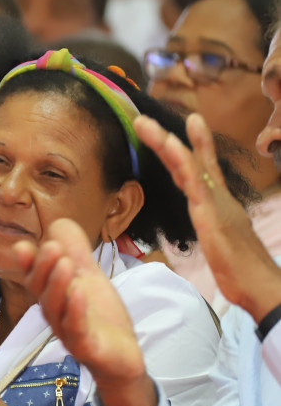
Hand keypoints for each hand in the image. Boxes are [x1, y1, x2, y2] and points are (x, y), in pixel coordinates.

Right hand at [11, 219, 154, 405]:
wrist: (120, 357)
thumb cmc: (100, 318)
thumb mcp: (89, 279)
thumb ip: (75, 253)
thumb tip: (59, 223)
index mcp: (53, 296)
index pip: (35, 277)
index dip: (28, 263)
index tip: (22, 246)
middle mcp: (55, 313)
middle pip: (41, 290)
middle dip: (42, 268)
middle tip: (50, 247)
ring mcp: (68, 331)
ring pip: (56, 308)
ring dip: (57, 285)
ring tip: (63, 263)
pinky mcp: (86, 347)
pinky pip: (77, 329)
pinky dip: (77, 311)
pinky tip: (80, 293)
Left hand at [135, 113, 280, 321]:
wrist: (260, 286)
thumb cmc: (242, 271)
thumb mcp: (222, 244)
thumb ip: (215, 230)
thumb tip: (211, 227)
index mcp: (220, 203)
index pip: (204, 168)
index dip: (196, 144)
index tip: (190, 120)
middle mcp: (219, 197)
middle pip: (191, 160)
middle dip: (167, 138)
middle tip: (144, 119)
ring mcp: (216, 203)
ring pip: (188, 165)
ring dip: (165, 143)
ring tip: (145, 124)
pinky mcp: (212, 215)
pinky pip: (194, 184)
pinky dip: (183, 162)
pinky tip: (171, 147)